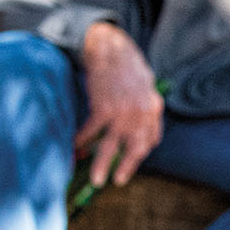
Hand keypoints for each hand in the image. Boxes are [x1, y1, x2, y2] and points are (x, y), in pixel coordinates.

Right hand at [75, 22, 163, 185]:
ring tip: (96, 180)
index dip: (140, 152)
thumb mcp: (147, 85)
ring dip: (102, 165)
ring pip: (111, 146)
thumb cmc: (127, 67)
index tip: (130, 161)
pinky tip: (76, 147)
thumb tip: (148, 131)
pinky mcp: (104, 108)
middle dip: (126, 167)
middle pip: (134, 148)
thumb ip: (147, 107)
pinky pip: (92, 131)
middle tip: (117, 181)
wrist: (111, 49)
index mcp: (153, 108)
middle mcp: (141, 113)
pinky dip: (82, 141)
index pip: (150, 140)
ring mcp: (123, 112)